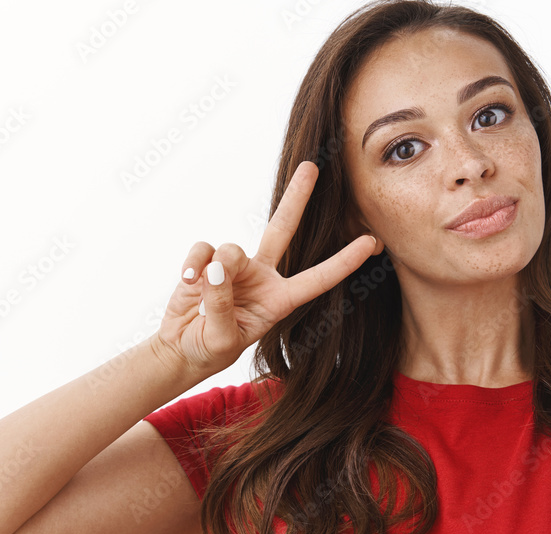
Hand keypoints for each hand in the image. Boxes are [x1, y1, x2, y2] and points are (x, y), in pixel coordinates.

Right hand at [154, 161, 379, 377]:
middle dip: (296, 197)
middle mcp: (262, 277)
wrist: (179, 348)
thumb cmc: (209, 349)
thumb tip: (216, 266)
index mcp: (279, 301)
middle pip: (282, 229)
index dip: (344, 262)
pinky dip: (192, 264)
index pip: (317, 279)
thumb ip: (221, 305)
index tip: (371, 242)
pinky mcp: (206, 261)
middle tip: (311, 167)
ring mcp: (234, 267)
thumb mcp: (221, 339)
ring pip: (231, 250)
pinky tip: (186, 282)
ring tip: (202, 295)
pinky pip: (203, 250)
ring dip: (216, 271)